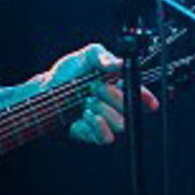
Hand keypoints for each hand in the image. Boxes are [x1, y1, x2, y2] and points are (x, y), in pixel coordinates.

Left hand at [38, 42, 159, 144]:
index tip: (146, 98)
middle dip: (114, 96)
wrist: (47, 89)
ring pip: (120, 124)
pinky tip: (86, 113)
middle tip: (96, 86)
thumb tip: (119, 63)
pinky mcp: (93, 134)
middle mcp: (115, 105)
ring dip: (104, 110)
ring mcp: (105, 120)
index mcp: (119, 86)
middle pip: (130, 109)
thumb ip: (103, 56)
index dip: (147, 98)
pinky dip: (98, 125)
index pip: (141, 96)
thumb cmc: (70, 72)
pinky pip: (105, 137)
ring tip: (87, 100)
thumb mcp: (86, 56)